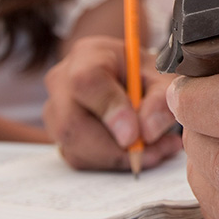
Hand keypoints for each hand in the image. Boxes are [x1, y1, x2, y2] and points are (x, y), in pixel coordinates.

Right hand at [43, 35, 182, 170]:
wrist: (129, 77)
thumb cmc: (144, 73)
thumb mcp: (164, 77)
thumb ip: (161, 99)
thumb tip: (147, 132)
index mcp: (88, 55)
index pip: (86, 81)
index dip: (110, 110)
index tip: (135, 135)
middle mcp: (62, 81)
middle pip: (72, 123)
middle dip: (115, 148)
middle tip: (154, 150)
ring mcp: (55, 111)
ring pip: (75, 147)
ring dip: (119, 158)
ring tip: (157, 148)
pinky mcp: (59, 136)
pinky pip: (79, 159)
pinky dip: (112, 163)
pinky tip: (141, 152)